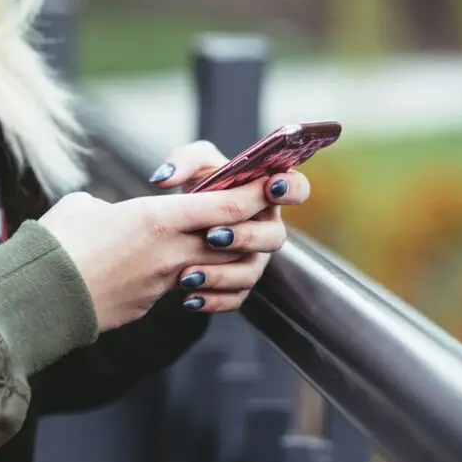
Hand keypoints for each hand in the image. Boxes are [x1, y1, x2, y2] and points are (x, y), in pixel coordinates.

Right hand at [39, 179, 272, 331]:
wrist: (38, 298)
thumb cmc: (56, 243)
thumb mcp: (84, 207)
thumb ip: (111, 207)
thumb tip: (110, 216)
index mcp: (157, 218)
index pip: (227, 205)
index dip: (255, 193)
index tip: (269, 183)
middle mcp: (171, 252)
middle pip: (234, 239)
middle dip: (249, 227)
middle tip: (248, 214)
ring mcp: (164, 283)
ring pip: (217, 268)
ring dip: (225, 258)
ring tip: (215, 245)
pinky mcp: (151, 305)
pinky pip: (188, 291)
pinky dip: (195, 282)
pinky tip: (182, 275)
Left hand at [148, 140, 310, 312]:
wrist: (180, 222)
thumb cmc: (198, 185)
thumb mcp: (192, 165)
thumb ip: (183, 161)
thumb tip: (164, 179)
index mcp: (266, 193)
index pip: (297, 188)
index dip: (291, 188)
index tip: (270, 187)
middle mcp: (266, 228)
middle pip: (274, 237)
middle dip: (245, 236)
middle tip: (212, 235)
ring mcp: (255, 258)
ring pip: (251, 272)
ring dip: (221, 274)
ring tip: (188, 274)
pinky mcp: (239, 284)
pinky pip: (234, 298)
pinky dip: (212, 300)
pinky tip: (188, 298)